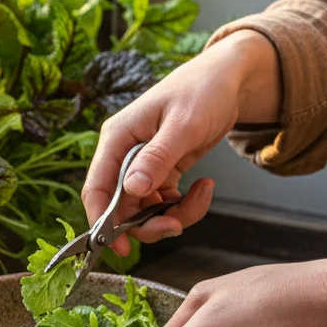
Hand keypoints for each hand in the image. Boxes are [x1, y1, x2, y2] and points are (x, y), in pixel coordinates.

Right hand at [82, 30, 282, 255]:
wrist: (229, 79)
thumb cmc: (203, 90)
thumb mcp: (183, 125)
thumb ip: (157, 158)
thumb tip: (132, 190)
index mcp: (117, 138)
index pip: (96, 187)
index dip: (102, 221)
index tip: (119, 247)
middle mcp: (124, 154)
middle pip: (121, 206)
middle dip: (148, 222)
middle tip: (177, 225)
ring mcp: (143, 164)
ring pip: (145, 209)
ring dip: (172, 214)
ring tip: (201, 196)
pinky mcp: (163, 170)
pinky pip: (164, 201)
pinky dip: (184, 205)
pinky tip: (204, 187)